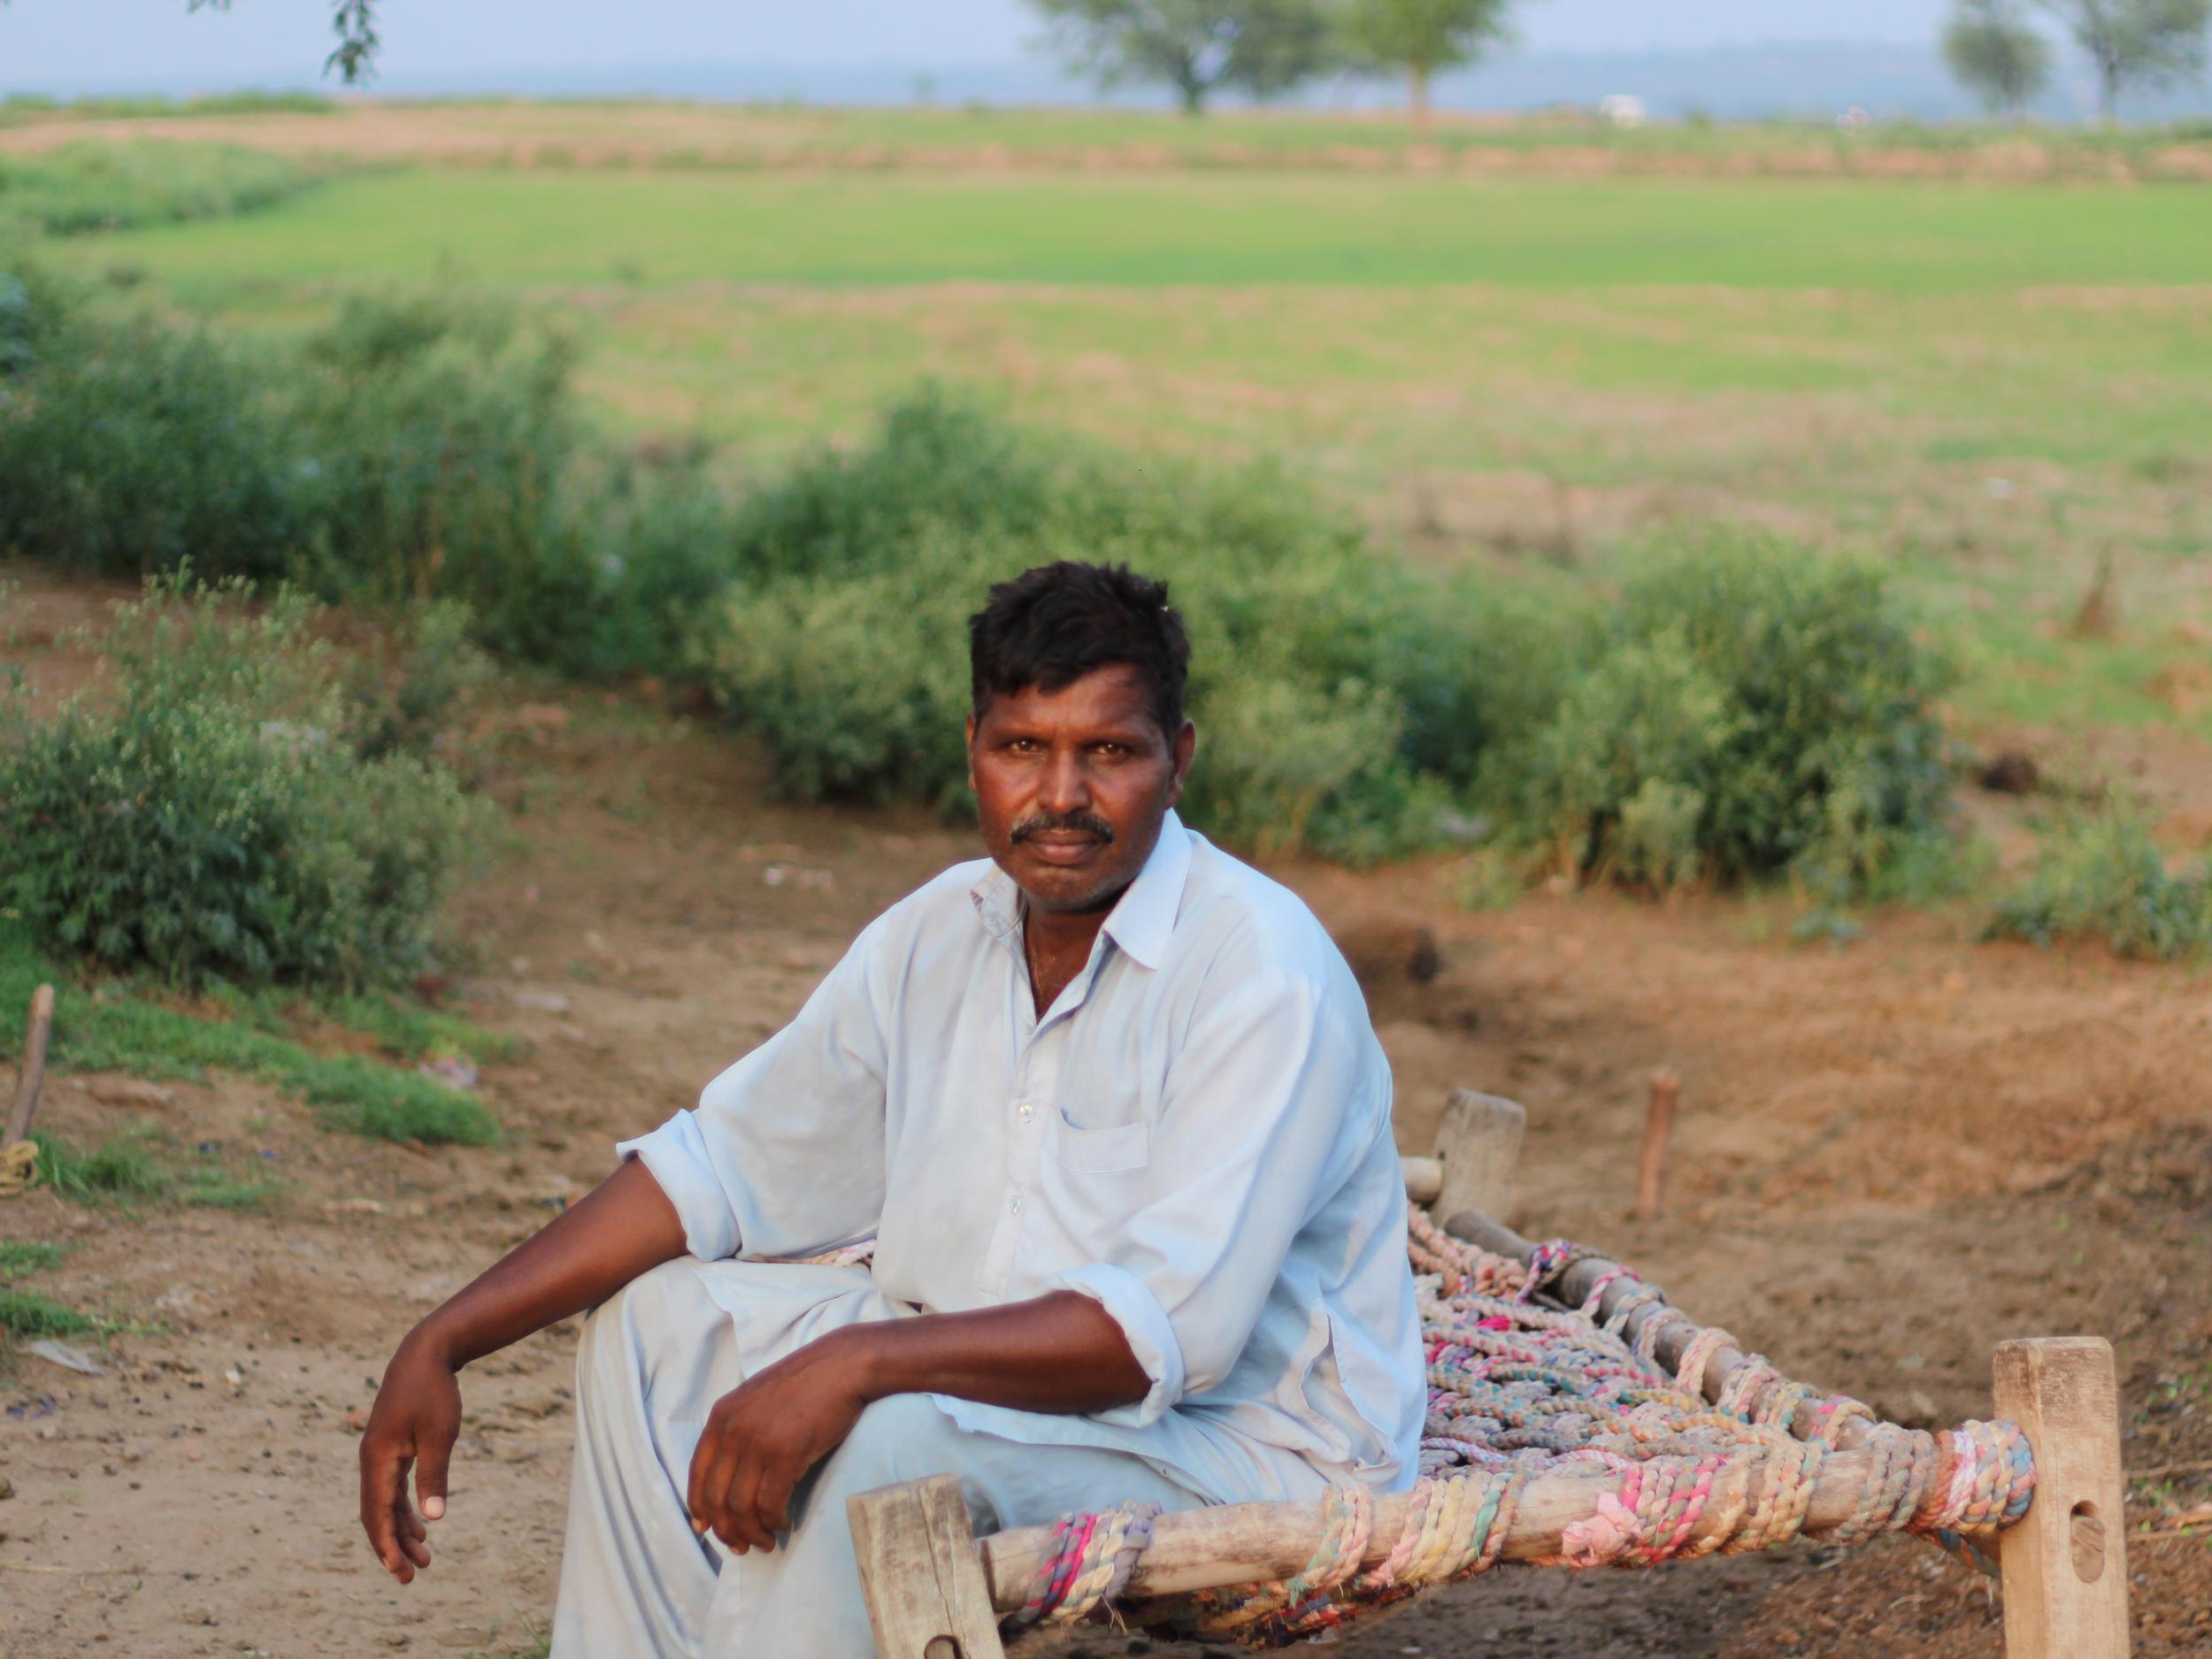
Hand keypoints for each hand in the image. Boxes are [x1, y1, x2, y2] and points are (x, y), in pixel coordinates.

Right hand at [358, 1330, 462, 1583]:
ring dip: (401, 1530)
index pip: (377, 1513)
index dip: (386, 1545)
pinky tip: (421, 1524)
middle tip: (413, 1577)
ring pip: (385, 1503)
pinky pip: (392, 1488)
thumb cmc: (435, 1392)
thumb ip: (435, 1476)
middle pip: (377, 1514)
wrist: (426, 1353)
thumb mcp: (440, 1434)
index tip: (399, 1571)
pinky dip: (403, 1509)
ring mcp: (379, 1454)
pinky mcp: (391, 1448)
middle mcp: (371, 1460)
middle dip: (393, 1546)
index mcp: (377, 1459)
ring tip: (424, 1557)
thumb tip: (434, 1518)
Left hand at [686, 1329, 871, 1554]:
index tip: (705, 1528)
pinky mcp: (786, 1455)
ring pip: (742, 1507)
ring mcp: (758, 1444)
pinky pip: (770, 1503)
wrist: (841, 1367)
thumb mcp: (756, 1398)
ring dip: (752, 1532)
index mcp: (721, 1416)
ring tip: (764, 1542)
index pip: (697, 1473)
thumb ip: (737, 1428)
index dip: (699, 1507)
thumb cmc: (804, 1383)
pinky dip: (774, 1521)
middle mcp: (733, 1431)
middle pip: (717, 1497)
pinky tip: (783, 1524)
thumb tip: (730, 1473)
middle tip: (740, 1546)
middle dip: (726, 1529)